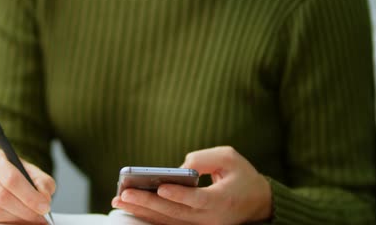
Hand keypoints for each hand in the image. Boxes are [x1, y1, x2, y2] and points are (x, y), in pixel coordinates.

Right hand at [0, 148, 55, 223]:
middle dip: (25, 210)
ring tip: (33, 218)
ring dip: (17, 218)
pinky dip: (8, 221)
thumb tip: (44, 198)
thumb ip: (43, 182)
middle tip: (40, 216)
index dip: (29, 196)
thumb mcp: (32, 171)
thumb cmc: (16, 173)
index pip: (11, 178)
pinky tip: (20, 219)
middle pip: (2, 196)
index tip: (44, 206)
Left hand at [112, 146, 271, 224]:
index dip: (180, 194)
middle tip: (123, 193)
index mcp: (222, 200)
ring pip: (167, 221)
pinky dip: (149, 216)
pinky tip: (131, 208)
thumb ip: (206, 158)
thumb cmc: (241, 176)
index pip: (198, 200)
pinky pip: (168, 224)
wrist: (257, 203)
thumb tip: (180, 167)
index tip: (161, 187)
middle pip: (174, 213)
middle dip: (147, 203)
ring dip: (141, 211)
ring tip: (118, 200)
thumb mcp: (230, 158)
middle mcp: (210, 218)